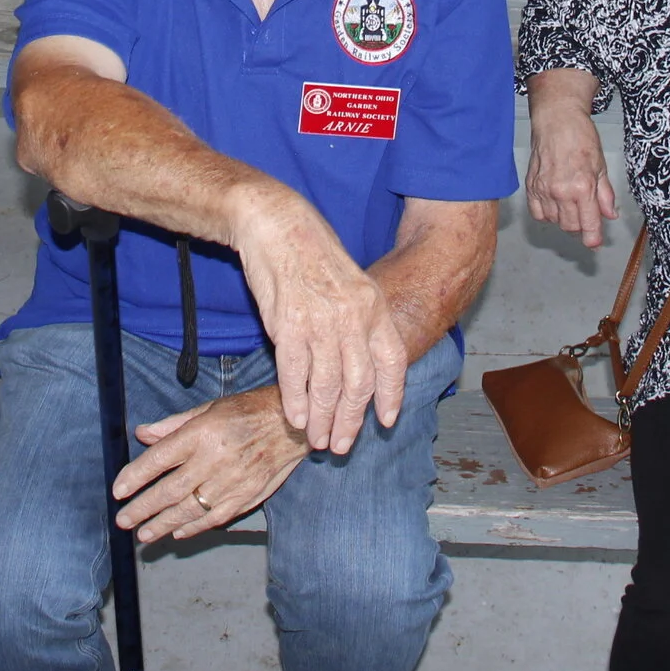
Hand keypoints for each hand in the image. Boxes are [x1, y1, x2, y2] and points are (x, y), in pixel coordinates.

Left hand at [112, 388, 309, 543]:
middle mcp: (214, 459)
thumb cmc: (248, 411)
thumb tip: (143, 434)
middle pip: (170, 490)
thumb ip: (173, 425)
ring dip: (162, 524)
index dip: (135, 476)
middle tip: (123, 520)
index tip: (118, 490)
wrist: (292, 425)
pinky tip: (177, 533)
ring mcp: (231, 482)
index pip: (159, 459)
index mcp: (202, 433)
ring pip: (189, 509)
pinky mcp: (246, 496)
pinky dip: (194, 527)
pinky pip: (214, 518)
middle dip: (142, 508)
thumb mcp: (209, 409)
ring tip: (143, 534)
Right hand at [232, 193, 406, 452]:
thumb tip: (364, 363)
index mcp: (374, 306)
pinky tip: (296, 417)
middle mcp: (353, 317)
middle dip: (350, 421)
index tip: (384, 422)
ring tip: (317, 440)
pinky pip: (294, 373)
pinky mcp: (287, 323)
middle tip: (342, 446)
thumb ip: (361, 321)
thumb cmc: (313, 254)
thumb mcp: (352, 283)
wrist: (278, 224)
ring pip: (327, 385)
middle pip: (358, 384)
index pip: (392, 363)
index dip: (390, 397)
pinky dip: (295, 400)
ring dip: (322, 419)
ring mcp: (321, 321)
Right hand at [526, 102, 616, 248]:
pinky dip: (547, 213)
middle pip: (571, 227)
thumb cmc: (580, 137)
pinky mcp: (530, 186)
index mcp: (582, 187)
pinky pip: (538, 213)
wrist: (556, 120)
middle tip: (585, 212)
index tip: (594, 242)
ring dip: (564, 218)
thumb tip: (609, 214)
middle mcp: (561, 192)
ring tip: (570, 201)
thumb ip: (605, 194)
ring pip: (554, 221)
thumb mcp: (601, 166)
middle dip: (581, 225)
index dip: (593, 239)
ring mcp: (543, 190)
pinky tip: (554, 202)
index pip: (588, 225)